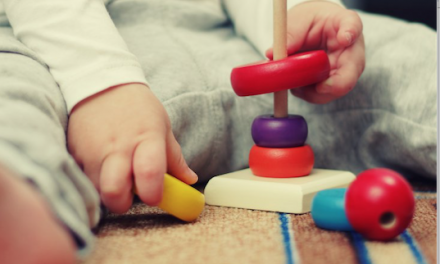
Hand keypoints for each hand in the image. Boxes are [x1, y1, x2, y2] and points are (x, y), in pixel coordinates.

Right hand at [67, 83, 197, 212]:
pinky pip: (82, 178)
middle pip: (115, 192)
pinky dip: (93, 178)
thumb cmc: (138, 107)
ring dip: (107, 190)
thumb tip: (190, 180)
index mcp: (147, 139)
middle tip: (129, 193)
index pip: (149, 174)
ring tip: (116, 174)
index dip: (153, 194)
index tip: (154, 196)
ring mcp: (92, 150)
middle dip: (123, 202)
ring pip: (97, 189)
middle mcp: (118, 147)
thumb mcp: (162, 126)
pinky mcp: (74, 152)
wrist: (101, 83)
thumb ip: (174, 157)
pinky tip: (101, 165)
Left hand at [267, 1, 364, 103]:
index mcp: (344, 23)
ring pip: (336, 89)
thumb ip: (290, 34)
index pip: (352, 25)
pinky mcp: (334, 84)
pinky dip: (306, 94)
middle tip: (320, 88)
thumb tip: (273, 54)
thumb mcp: (297, 20)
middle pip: (352, 69)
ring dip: (314, 92)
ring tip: (294, 83)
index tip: (344, 38)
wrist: (314, 32)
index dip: (350, 32)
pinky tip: (296, 84)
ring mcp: (345, 70)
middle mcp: (351, 50)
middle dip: (338, 83)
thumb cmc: (309, 22)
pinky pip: (322, 95)